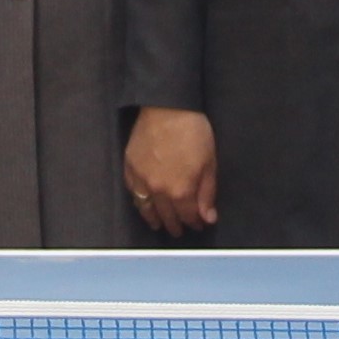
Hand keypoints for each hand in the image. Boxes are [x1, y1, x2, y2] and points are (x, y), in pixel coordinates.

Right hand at [126, 108, 220, 234]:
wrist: (166, 107)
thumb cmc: (193, 132)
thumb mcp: (209, 163)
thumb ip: (207, 193)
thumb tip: (208, 218)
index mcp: (181, 191)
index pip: (188, 216)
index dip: (194, 223)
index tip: (199, 225)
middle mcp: (158, 191)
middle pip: (166, 216)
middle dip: (175, 225)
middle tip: (179, 231)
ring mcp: (141, 180)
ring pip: (146, 208)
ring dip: (153, 219)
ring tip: (158, 225)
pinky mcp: (129, 167)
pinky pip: (132, 192)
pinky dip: (139, 201)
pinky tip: (143, 204)